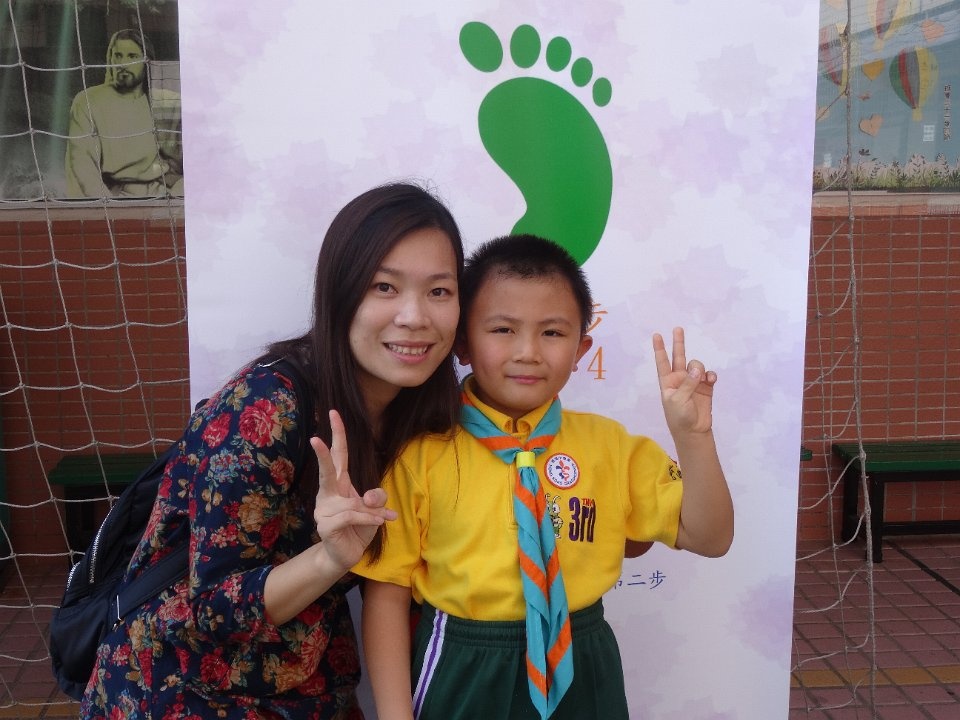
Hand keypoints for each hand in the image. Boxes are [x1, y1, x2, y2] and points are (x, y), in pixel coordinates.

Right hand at [312, 410, 396, 571]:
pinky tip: (379, 524)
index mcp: (340, 484)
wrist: (346, 555)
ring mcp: (323, 509)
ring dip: (373, 512)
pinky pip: (352, 516)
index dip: (337, 434)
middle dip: (322, 454)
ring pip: (353, 502)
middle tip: (315, 439)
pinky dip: (369, 519)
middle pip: (327, 470)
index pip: (339, 455)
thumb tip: (371, 497)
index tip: (334, 413)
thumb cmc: (360, 527)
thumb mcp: (375, 510)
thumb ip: (377, 499)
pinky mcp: (325, 525)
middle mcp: (328, 493)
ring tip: (382, 520)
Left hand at [653, 327, 716, 436]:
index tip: (656, 335)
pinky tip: (711, 379)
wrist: (693, 432)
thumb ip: (688, 383)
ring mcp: (693, 383)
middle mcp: (680, 379)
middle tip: (677, 328)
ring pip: (696, 366)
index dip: (659, 348)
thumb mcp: (678, 400)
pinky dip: (710, 375)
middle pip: (679, 357)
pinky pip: (709, 375)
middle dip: (679, 343)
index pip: (662, 362)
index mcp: (668, 382)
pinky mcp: (705, 388)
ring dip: (699, 368)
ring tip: (701, 379)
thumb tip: (698, 368)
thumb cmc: (679, 417)